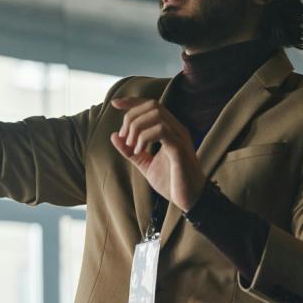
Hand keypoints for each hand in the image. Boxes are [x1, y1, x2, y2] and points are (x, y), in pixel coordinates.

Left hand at [110, 97, 206, 212]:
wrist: (189, 201)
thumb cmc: (171, 182)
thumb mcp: (145, 164)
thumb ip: (130, 151)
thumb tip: (114, 136)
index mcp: (170, 130)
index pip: (151, 105)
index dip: (132, 101)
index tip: (115, 104)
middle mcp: (177, 129)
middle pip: (152, 105)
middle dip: (132, 117)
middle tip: (124, 137)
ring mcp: (180, 137)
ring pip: (156, 115)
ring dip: (137, 127)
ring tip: (131, 146)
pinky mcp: (180, 149)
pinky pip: (161, 131)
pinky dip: (144, 137)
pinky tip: (138, 151)